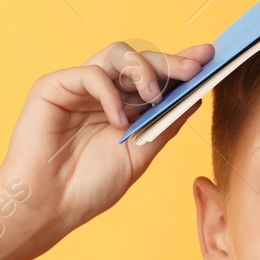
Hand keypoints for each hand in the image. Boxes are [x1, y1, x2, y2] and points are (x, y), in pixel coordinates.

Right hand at [0, 40, 215, 241]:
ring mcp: (78, 87)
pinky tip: (118, 121)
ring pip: (116, 53)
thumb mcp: (140, 154)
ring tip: (153, 97)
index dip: (180, 64)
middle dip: (170, 61)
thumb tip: (196, 96)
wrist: (49, 206)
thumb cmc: (89, 186)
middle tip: (193, 68)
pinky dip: (110, 93)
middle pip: (140, 59)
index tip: (210, 57)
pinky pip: (91, 74)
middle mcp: (103, 92)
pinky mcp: (54, 86)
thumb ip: (165, 123)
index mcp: (123, 107)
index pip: (155, 76)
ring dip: (142, 70)